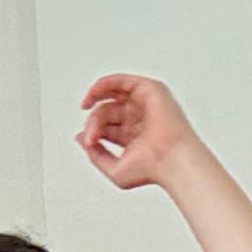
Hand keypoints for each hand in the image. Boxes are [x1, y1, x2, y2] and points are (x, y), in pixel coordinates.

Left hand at [74, 73, 196, 191]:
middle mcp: (141, 119)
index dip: (92, 131)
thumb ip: (95, 155)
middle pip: (106, 112)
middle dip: (93, 123)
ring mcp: (146, 104)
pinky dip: (103, 84)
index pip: (107, 127)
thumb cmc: (152, 170)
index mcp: (135, 136)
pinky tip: (92, 94)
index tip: (88, 142)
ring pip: (111, 97)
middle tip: (92, 138)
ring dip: (96, 104)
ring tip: (88, 111)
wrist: (170, 162)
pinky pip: (121, 80)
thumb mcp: (114, 170)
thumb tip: (80, 139)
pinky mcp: (150, 91)